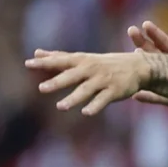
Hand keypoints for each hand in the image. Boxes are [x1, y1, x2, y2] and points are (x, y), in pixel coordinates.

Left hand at [25, 50, 149, 115]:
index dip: (45, 62)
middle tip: (41, 88)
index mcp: (83, 60)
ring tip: (60, 107)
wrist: (139, 66)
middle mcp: (92, 68)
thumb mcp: (83, 58)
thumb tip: (36, 53)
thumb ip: (59, 57)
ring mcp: (104, 79)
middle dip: (57, 81)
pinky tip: (86, 113)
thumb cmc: (106, 64)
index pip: (61, 60)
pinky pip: (103, 99)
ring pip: (86, 89)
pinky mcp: (115, 90)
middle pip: (72, 75)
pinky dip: (95, 106)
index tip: (28, 63)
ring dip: (74, 98)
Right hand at [128, 20, 167, 127]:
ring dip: (142, 67)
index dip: (155, 34)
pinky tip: (136, 95)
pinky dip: (147, 97)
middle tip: (131, 31)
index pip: (164, 43)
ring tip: (133, 56)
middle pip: (153, 55)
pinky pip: (157, 98)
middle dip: (142, 43)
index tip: (145, 24)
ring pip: (151, 74)